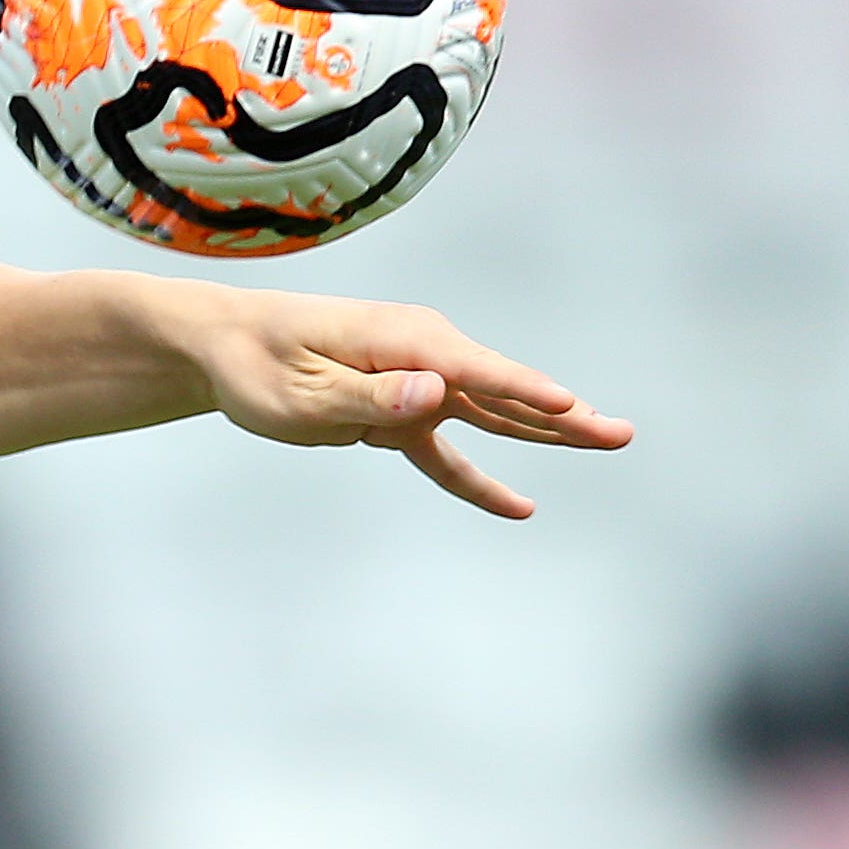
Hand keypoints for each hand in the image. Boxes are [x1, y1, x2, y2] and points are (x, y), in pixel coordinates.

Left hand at [178, 285, 632, 518]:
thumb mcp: (301, 391)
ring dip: (549, 432)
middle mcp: (421, 354)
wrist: (227, 347)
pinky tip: (520, 508)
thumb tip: (434, 395)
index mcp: (401, 340)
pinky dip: (481, 478)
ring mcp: (416, 381)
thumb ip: (368, 398)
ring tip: (609, 441)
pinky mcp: (401, 409)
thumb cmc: (256, 364)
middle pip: (503, 390)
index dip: (524, 391)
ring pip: (493, 415)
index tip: (571, 407)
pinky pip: (449, 450)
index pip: (474, 369)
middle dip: (564, 413)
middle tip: (621, 433)